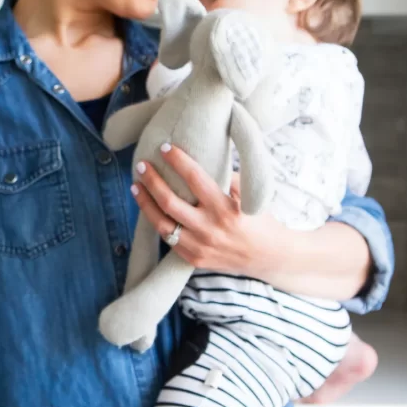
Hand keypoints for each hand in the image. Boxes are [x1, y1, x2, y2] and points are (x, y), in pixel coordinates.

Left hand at [130, 144, 282, 275]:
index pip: (195, 178)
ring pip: (162, 224)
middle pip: (169, 201)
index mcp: (225, 209)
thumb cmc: (260, 220)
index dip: (178, 161)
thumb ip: (226, 178)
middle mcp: (210, 228)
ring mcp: (200, 246)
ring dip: (145, 203)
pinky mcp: (194, 259)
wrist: (270, 257)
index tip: (165, 148)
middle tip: (141, 165)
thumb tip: (204, 156)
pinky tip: (148, 208)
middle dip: (152, 181)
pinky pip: (168, 240)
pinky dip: (156, 222)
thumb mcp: (249, 195)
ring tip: (136, 186)